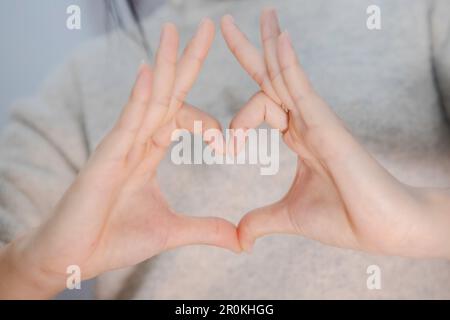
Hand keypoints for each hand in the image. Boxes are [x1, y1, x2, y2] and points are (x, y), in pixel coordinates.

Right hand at [2, 19, 239, 297]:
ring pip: (148, 97)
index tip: (228, 142)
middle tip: (206, 27)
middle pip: (167, 93)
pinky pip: (128, 120)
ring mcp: (120, 145)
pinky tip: (152, 70)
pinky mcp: (106, 157)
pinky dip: (140, 95)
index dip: (207, 122)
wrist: (78, 258)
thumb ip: (207, 229)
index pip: (181, 116)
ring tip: (175, 31)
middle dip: (187, 61)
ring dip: (164, 64)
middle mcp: (136, 141)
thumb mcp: (172, 231)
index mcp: (150, 152)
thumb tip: (241, 240)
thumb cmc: (116, 239)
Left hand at [221, 9, 449, 258]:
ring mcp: (316, 119)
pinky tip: (278, 38)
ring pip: (283, 73)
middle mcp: (304, 121)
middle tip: (223, 23)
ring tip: (250, 15)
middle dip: (248, 50)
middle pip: (270, 78)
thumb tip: (238, 239)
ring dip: (265, 43)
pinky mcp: (326, 124)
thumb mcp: (289, 217)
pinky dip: (288, 62)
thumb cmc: (345, 218)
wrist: (382, 229)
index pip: (260, 107)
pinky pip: (302, 86)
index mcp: (296, 137)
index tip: (221, 145)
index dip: (235, 121)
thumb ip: (260, 221)